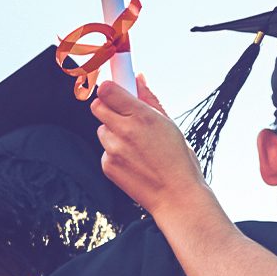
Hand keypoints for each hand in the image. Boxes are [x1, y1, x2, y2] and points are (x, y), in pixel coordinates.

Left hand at [90, 80, 207, 217]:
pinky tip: (135, 162)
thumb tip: (139, 78)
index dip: (110, 88)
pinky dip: (116, 153)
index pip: (107, 90)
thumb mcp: (170, 125)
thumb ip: (150, 99)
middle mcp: (124, 131)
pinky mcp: (107, 165)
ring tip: (137, 146)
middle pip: (97, 106)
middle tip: (125, 115)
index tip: (115, 89)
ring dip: (114, 133)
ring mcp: (113, 149)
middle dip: (108, 107)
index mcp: (142, 116)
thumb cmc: (179, 160)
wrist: (177, 197)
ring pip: (102, 130)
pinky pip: (105, 150)